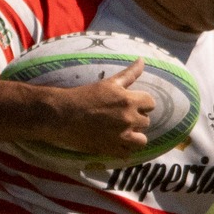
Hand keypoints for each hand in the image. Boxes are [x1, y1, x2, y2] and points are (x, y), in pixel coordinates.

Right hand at [40, 62, 154, 159]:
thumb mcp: (108, 83)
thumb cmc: (84, 96)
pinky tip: (114, 142)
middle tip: (121, 117)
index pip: (150, 103)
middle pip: (146, 121)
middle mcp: (128, 118)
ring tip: (122, 132)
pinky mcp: (112, 149)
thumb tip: (143, 60)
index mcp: (128, 100)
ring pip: (141, 140)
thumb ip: (129, 74)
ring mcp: (121, 136)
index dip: (142, 104)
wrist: (63, 115)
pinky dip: (123, 149)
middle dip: (136, 119)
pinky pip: (128, 153)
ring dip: (134, 136)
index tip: (131, 105)